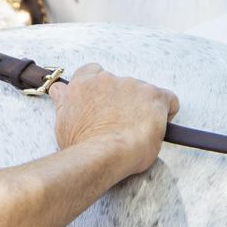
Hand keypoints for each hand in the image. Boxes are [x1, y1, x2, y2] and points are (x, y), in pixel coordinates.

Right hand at [49, 64, 177, 175]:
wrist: (102, 155)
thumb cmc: (82, 146)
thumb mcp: (63, 122)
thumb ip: (64, 102)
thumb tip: (58, 90)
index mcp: (83, 84)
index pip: (92, 72)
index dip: (100, 88)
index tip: (103, 104)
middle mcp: (107, 79)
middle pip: (119, 84)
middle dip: (122, 101)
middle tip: (119, 125)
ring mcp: (132, 85)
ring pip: (142, 93)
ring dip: (141, 108)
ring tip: (136, 132)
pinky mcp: (154, 95)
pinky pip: (168, 100)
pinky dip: (166, 112)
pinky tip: (158, 127)